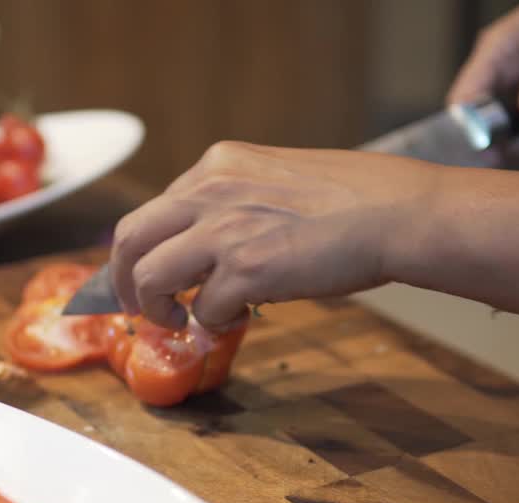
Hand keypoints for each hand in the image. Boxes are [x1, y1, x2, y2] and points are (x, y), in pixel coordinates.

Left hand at [109, 141, 441, 331]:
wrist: (396, 213)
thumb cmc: (352, 201)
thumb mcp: (273, 181)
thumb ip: (231, 205)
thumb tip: (202, 252)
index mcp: (217, 164)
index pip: (153, 210)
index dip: (141, 250)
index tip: (140, 275)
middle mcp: (210, 190)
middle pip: (129, 238)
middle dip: (122, 280)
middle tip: (135, 307)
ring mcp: (224, 230)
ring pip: (150, 276)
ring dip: (156, 308)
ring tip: (178, 320)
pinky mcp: (245, 270)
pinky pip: (205, 309)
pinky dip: (214, 322)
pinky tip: (237, 319)